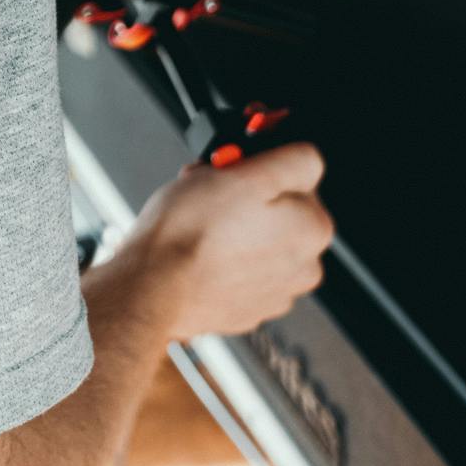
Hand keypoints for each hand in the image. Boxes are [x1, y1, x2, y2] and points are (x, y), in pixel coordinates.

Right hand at [113, 144, 332, 340]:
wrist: (152, 287)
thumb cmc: (188, 232)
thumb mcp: (243, 171)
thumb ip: (294, 160)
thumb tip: (309, 158)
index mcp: (312, 229)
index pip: (297, 175)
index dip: (258, 166)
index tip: (234, 170)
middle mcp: (304, 265)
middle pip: (278, 208)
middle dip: (247, 196)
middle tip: (210, 193)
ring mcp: (276, 291)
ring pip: (258, 237)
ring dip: (236, 226)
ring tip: (201, 224)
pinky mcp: (249, 307)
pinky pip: (242, 266)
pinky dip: (226, 256)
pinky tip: (201, 251)